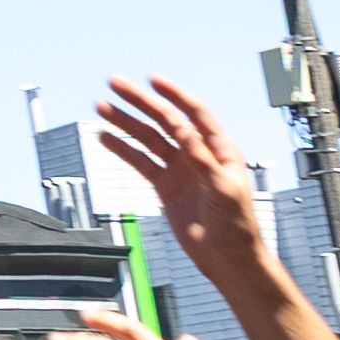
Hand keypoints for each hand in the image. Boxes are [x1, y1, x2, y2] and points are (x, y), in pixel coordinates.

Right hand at [88, 77, 277, 297]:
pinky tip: (105, 139)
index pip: (194, 113)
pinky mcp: (166, 187)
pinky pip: (140, 163)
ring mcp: (180, 170)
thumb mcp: (224, 190)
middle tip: (115, 85)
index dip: (174, 95)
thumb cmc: (237, 226)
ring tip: (101, 108)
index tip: (152, 80)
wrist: (228, 258)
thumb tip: (184, 132)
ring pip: (147, 138)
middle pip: (164, 120)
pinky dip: (122, 150)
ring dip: (125, 123)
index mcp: (218, 150)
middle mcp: (197, 154)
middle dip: (140, 101)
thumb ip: (203, 161)